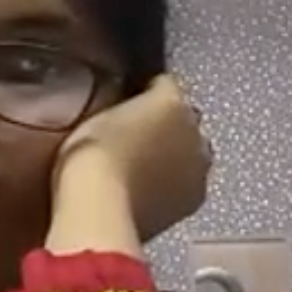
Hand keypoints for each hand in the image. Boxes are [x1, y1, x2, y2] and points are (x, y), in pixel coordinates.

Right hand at [52, 74, 211, 240]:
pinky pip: (184, 183)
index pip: (163, 85)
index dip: (144, 93)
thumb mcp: (97, 112)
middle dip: (166, 126)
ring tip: (140, 168)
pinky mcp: (194, 201)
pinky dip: (171, 184)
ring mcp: (198, 167)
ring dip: (173, 156)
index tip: (127, 104)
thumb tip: (132, 106)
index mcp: (171, 99)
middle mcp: (195, 129)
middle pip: (183, 120)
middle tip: (134, 139)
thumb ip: (123, 103)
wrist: (101, 206)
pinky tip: (146, 190)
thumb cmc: (92, 154)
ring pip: (188, 153)